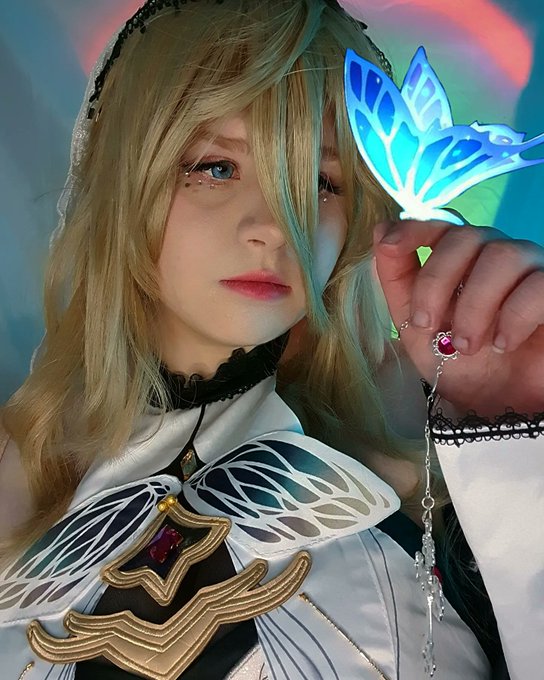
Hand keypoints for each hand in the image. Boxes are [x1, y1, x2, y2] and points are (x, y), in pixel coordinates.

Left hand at [373, 219, 543, 416]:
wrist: (498, 406)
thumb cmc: (457, 363)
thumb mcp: (415, 324)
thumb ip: (398, 278)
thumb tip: (380, 229)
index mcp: (463, 258)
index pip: (442, 223)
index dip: (415, 228)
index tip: (389, 247)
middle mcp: (498, 254)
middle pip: (466, 237)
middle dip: (436, 281)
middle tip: (428, 326)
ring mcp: (533, 270)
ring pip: (503, 256)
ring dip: (474, 305)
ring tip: (465, 345)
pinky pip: (540, 285)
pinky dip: (515, 315)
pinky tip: (503, 343)